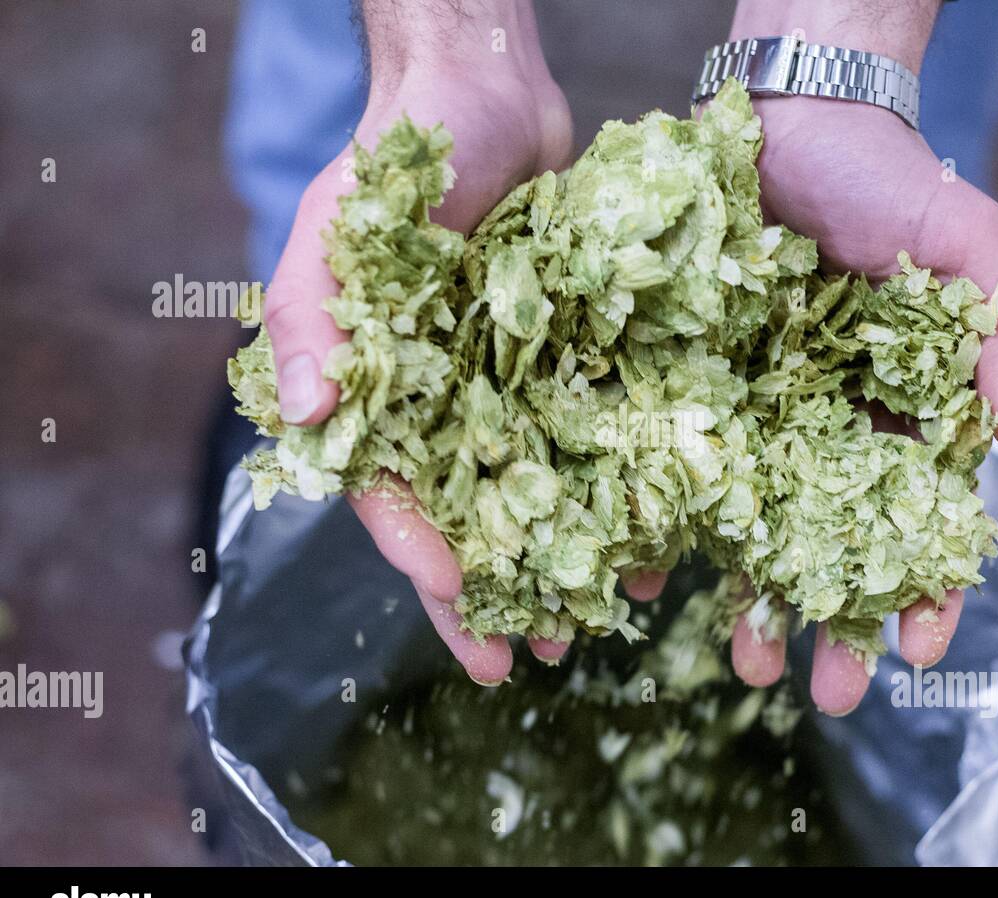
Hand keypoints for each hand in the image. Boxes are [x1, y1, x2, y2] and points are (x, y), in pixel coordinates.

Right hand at [262, 1, 571, 684]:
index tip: (467, 600)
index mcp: (381, 395)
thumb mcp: (339, 230)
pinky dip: (616, 488)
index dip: (426, 555)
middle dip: (497, 591)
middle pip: (469, 519)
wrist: (486, 96)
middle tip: (531, 661)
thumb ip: (313, 319)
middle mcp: (447, 406)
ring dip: (564, 559)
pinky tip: (653, 536)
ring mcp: (511, 388)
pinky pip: (591, 441)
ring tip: (598, 622)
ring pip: (537, 495)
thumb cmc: (400, 160)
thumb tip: (305, 417)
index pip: (394, 495)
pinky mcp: (569, 363)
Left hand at [673, 0, 997, 714]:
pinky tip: (651, 583)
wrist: (788, 119)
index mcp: (903, 413)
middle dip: (835, 620)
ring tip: (745, 661)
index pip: (921, 519)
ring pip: (756, 526)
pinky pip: (676, 470)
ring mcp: (756, 416)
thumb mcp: (973, 245)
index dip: (923, 587)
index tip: (916, 649)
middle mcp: (829, 429)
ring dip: (753, 600)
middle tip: (827, 693)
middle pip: (836, 543)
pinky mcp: (690, 390)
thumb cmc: (888, 179)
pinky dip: (664, 526)